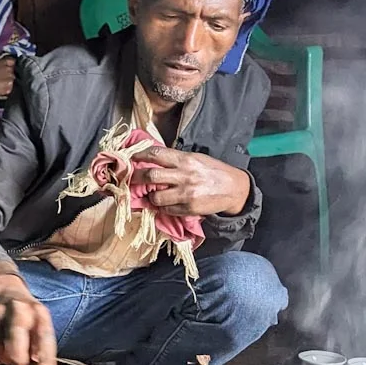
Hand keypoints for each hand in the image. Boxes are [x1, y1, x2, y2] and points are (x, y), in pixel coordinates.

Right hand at [0, 273, 56, 364]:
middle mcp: (19, 308)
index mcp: (38, 311)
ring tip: (11, 361)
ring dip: (5, 356)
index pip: (44, 333)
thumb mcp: (40, 324)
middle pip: (17, 329)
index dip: (46, 355)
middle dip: (18, 353)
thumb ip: (40, 346)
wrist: (4, 290)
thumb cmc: (27, 315)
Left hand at [130, 146, 250, 216]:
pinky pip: (166, 209)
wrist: (234, 189)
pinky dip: (161, 207)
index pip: (156, 154)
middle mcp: (184, 175)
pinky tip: (163, 204)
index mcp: (185, 159)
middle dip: (136, 178)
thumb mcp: (196, 158)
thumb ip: (176, 160)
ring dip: (149, 197)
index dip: (140, 156)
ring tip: (150, 195)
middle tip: (131, 179)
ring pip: (155, 197)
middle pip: (150, 176)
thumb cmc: (213, 171)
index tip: (131, 158)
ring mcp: (185, 193)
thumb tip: (154, 160)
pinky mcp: (188, 208)